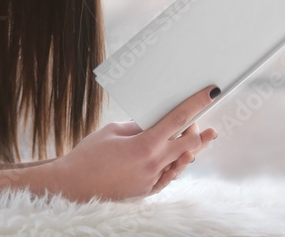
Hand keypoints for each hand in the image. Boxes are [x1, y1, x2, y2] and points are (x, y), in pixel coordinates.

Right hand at [47, 85, 218, 202]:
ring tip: (202, 137)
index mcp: (144, 145)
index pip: (177, 120)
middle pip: (187, 144)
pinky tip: (182, 157)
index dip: (196, 104)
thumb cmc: (89, 155)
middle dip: (199, 131)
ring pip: (181, 162)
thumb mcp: (113, 131)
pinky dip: (177, 164)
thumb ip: (138, 126)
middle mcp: (153, 165)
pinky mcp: (147, 190)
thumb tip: (154, 123)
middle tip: (207, 122)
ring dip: (191, 148)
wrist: (74, 185)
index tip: (210, 93)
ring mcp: (151, 180)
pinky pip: (169, 176)